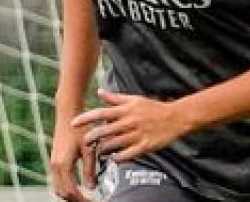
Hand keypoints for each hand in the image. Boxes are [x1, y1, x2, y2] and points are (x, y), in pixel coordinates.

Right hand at [49, 120, 97, 201]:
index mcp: (63, 165)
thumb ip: (90, 170)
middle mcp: (55, 166)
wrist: (68, 115)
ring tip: (84, 198)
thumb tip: (92, 187)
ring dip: (70, 195)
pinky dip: (66, 188)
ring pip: (58, 188)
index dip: (82, 200)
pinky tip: (77, 188)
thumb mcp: (89, 150)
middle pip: (63, 193)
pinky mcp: (54, 160)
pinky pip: (57, 181)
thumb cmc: (80, 129)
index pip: (71, 191)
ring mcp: (53, 163)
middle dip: (76, 200)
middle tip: (90, 201)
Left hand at [71, 89, 190, 162]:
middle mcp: (129, 122)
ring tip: (99, 151)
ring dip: (103, 149)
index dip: (86, 118)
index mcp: (125, 110)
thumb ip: (115, 98)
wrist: (175, 117)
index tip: (73, 123)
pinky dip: (118, 158)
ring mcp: (137, 134)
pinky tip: (114, 158)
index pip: (101, 113)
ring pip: (114, 144)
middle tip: (84, 142)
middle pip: (104, 131)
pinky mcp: (145, 146)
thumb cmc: (153, 108)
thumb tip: (99, 91)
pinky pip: (127, 154)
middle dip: (91, 138)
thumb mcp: (134, 99)